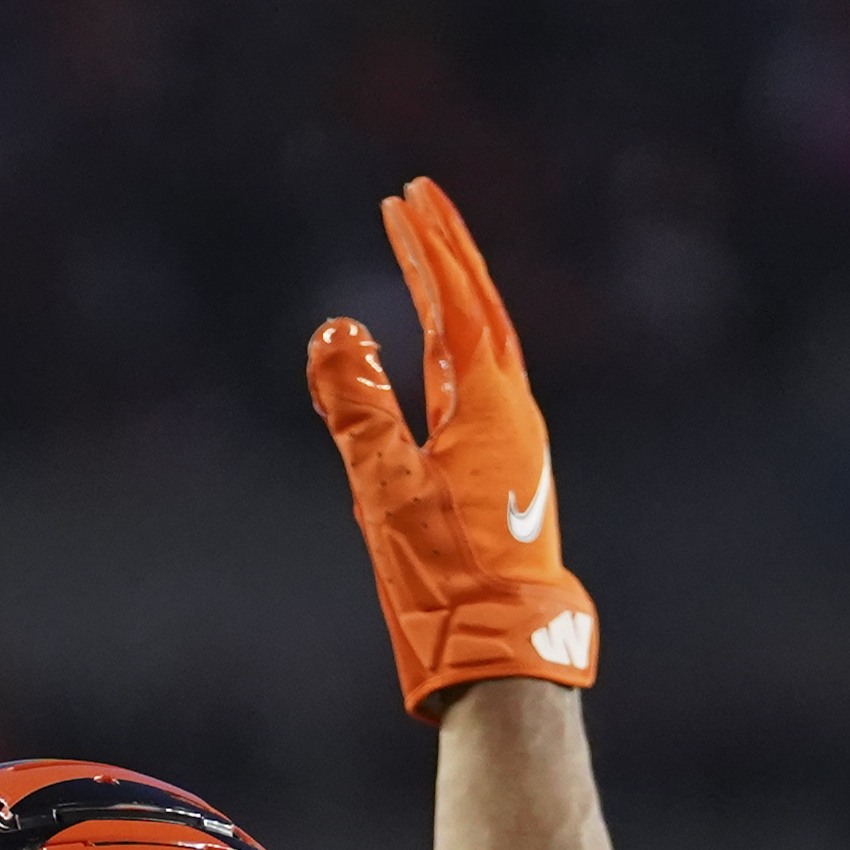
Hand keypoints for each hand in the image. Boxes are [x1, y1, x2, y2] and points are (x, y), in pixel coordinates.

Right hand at [306, 175, 600, 717]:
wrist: (503, 650)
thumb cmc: (444, 578)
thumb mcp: (384, 490)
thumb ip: (357, 407)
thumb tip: (334, 330)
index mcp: (485, 403)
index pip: (454, 302)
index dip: (426, 247)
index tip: (402, 199)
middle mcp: (511, 411)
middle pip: (481, 307)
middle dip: (448, 251)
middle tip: (420, 199)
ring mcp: (515, 441)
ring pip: (489, 342)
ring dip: (459, 293)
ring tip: (431, 257)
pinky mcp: (508, 472)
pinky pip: (487, 380)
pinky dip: (463, 342)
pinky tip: (449, 352)